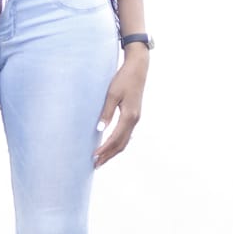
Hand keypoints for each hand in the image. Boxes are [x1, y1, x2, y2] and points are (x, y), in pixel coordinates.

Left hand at [94, 50, 147, 167]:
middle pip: (121, 144)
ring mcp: (136, 119)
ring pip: (125, 141)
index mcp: (129, 116)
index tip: (94, 157)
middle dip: (108, 155)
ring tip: (101, 158)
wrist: (138, 69)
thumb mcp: (112, 94)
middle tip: (95, 164)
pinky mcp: (134, 115)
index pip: (115, 139)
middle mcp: (134, 120)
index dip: (104, 149)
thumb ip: (106, 112)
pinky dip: (118, 143)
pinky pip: (126, 134)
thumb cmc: (123, 79)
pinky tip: (111, 146)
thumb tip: (100, 130)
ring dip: (113, 151)